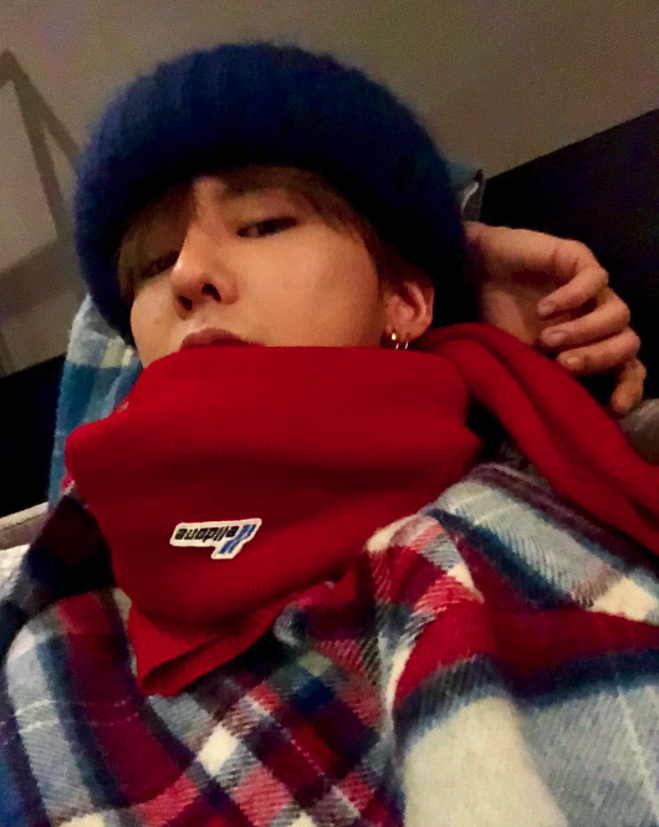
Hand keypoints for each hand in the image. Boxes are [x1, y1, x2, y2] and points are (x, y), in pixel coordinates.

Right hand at [467, 222, 644, 415]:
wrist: (475, 274)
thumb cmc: (497, 321)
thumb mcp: (517, 360)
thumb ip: (541, 378)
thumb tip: (551, 413)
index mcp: (591, 346)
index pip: (628, 370)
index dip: (628, 389)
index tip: (611, 407)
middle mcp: (599, 320)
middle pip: (629, 343)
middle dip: (599, 358)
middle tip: (563, 363)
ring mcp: (594, 291)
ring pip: (619, 314)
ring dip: (586, 332)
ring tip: (547, 339)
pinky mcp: (580, 261)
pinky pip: (595, 280)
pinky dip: (572, 298)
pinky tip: (543, 309)